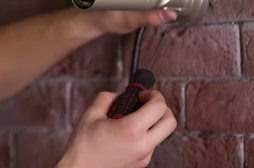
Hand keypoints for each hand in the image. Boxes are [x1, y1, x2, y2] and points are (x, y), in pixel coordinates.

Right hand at [56, 90, 176, 167]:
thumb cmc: (83, 144)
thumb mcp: (91, 113)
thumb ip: (108, 98)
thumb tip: (122, 95)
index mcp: (131, 130)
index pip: (159, 107)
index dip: (153, 95)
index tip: (141, 94)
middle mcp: (143, 145)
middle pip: (170, 121)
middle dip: (162, 107)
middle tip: (145, 103)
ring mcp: (144, 157)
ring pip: (161, 133)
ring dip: (152, 121)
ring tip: (129, 119)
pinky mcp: (141, 163)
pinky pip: (151, 144)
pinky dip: (144, 134)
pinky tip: (125, 134)